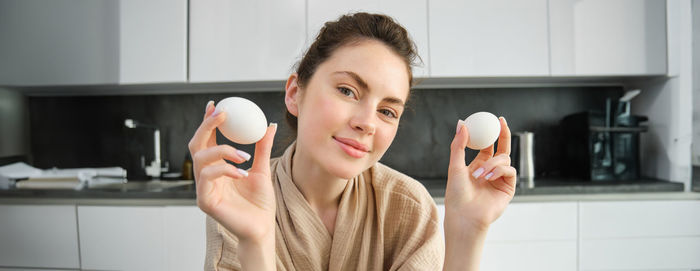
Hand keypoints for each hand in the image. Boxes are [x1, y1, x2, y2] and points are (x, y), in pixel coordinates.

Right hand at [188, 101, 276, 242]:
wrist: (263, 228)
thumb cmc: (260, 203)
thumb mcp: (263, 169)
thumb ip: (262, 148)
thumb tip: (269, 125)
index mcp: (217, 167)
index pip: (207, 140)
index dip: (208, 121)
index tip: (216, 105)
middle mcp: (207, 176)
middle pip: (196, 144)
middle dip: (206, 126)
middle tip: (222, 114)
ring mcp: (204, 189)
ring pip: (201, 159)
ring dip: (222, 151)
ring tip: (244, 155)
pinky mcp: (205, 201)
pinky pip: (207, 178)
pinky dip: (224, 170)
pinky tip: (242, 172)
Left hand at [445, 117, 516, 232]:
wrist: (464, 216)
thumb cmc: (456, 194)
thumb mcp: (455, 166)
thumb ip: (458, 145)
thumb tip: (462, 123)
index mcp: (478, 166)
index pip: (487, 146)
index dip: (490, 133)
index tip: (490, 119)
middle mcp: (490, 171)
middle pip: (502, 148)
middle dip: (503, 134)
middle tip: (501, 122)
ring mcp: (500, 179)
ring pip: (504, 158)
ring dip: (493, 163)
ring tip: (480, 174)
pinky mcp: (508, 188)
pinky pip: (510, 170)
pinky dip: (500, 170)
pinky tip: (489, 177)